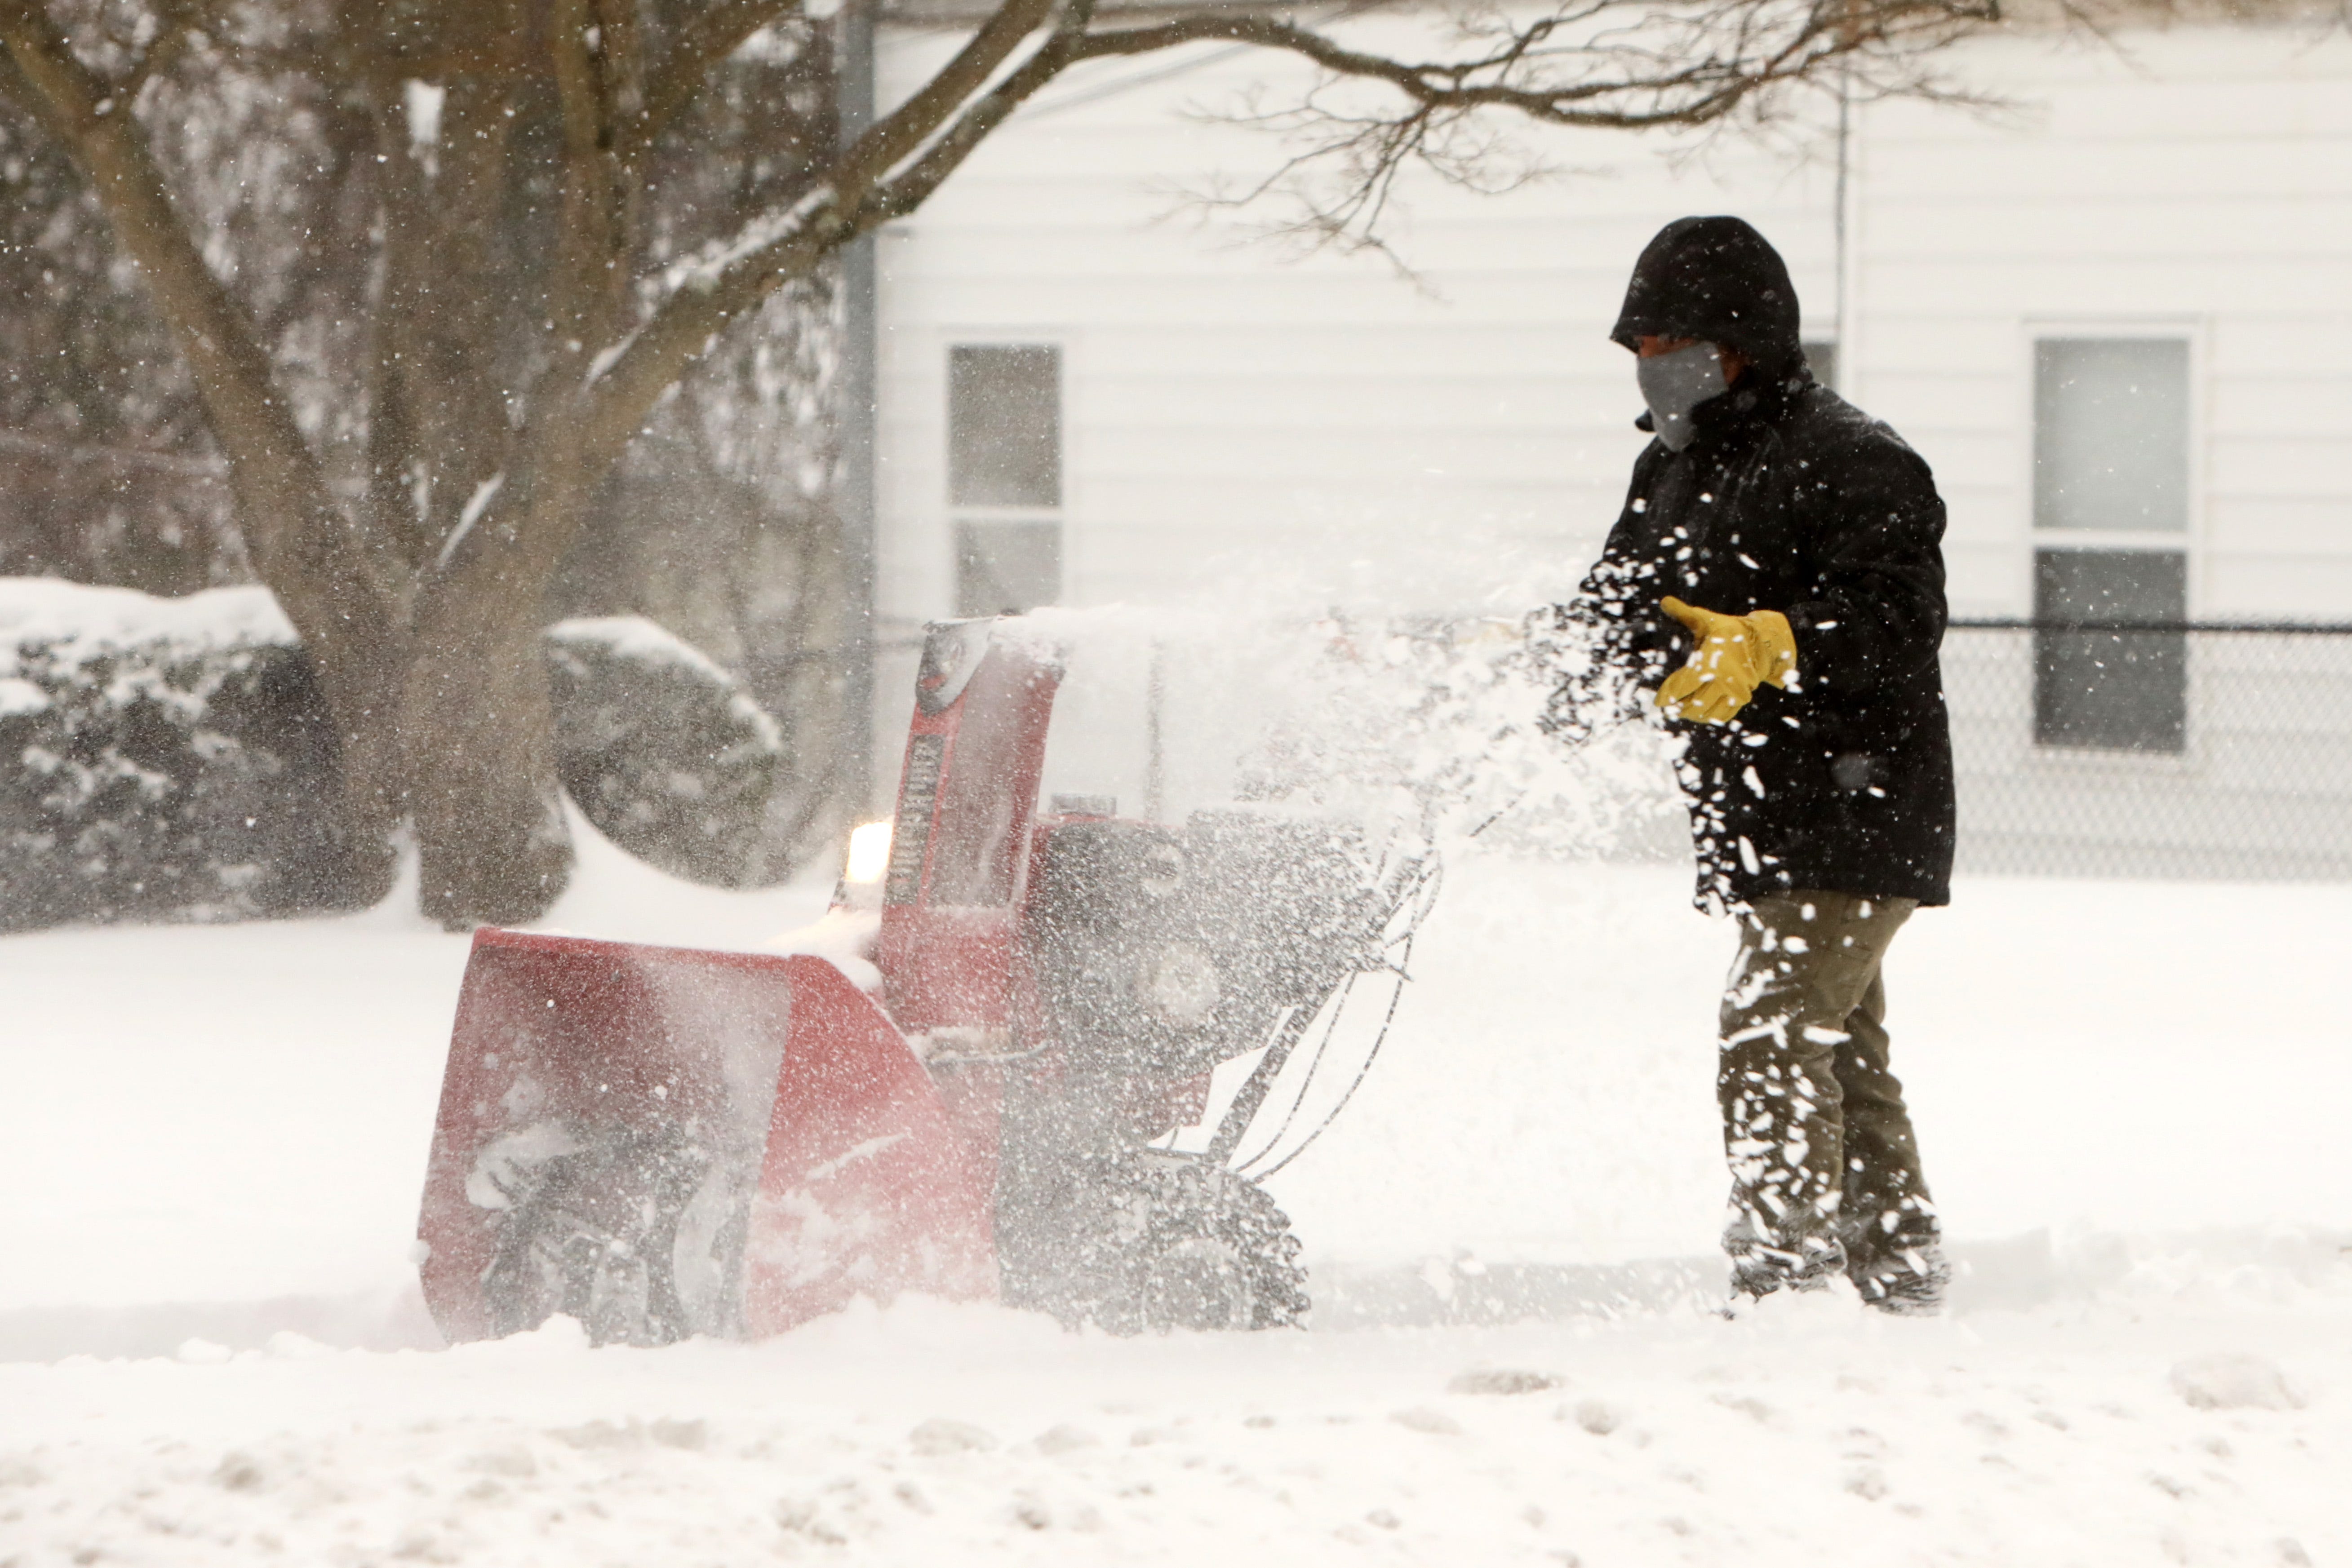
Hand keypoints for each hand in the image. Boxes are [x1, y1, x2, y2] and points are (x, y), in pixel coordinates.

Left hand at [1655, 596, 1797, 723]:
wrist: (1762, 639)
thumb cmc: (1728, 629)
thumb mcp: (1706, 619)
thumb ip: (1684, 613)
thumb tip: (1664, 601)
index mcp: (1711, 660)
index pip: (1683, 685)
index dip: (1668, 695)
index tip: (1657, 702)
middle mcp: (1724, 678)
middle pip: (1694, 703)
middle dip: (1678, 708)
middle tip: (1669, 708)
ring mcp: (1734, 690)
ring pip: (1708, 712)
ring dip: (1693, 715)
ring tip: (1681, 712)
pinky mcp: (1742, 697)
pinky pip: (1724, 715)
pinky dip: (1710, 718)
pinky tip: (1700, 715)